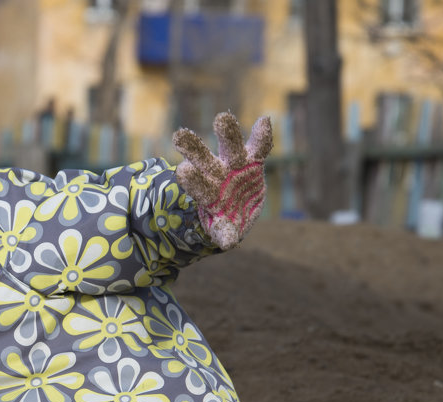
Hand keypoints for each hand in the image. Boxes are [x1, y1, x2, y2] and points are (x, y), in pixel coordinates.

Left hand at [172, 113, 272, 249]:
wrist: (238, 208)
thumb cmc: (225, 218)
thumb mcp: (225, 230)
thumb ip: (225, 232)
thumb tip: (228, 243)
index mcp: (207, 192)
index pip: (197, 185)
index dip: (191, 180)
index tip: (182, 170)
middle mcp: (218, 175)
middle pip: (205, 160)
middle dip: (194, 148)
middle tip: (179, 135)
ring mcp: (236, 166)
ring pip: (231, 147)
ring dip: (228, 134)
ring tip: (222, 118)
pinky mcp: (254, 160)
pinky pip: (260, 147)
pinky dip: (262, 136)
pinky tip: (264, 121)